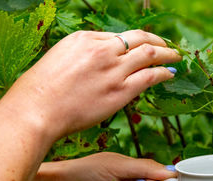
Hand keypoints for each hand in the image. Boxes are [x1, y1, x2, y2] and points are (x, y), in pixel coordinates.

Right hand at [0, 30, 180, 140]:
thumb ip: (85, 57)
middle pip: (139, 39)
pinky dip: (163, 74)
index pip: (118, 37)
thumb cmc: (41, 91)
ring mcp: (113, 70)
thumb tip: (103, 61)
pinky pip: (150, 77)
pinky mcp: (121, 91)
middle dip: (157, 41)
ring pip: (150, 55)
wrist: (37, 110)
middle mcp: (103, 50)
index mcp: (85, 38)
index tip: (143, 47)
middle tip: (168, 47)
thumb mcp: (60, 59)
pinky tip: (169, 75)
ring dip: (167, 54)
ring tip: (176, 58)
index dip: (134, 43)